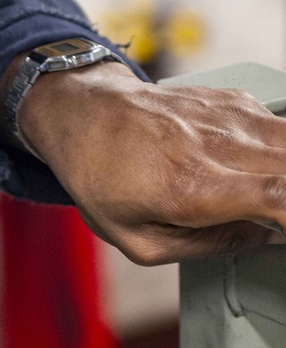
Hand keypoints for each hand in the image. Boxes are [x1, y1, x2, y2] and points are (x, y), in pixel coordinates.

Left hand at [15, 62, 285, 264]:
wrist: (83, 114)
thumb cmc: (101, 178)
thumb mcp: (140, 241)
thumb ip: (209, 246)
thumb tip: (266, 237)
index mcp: (190, 187)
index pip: (276, 196)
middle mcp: (215, 146)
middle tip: (275, 219)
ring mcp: (227, 117)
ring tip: (271, 195)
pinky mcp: (233, 101)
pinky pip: (279, 123)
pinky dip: (281, 148)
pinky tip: (260, 165)